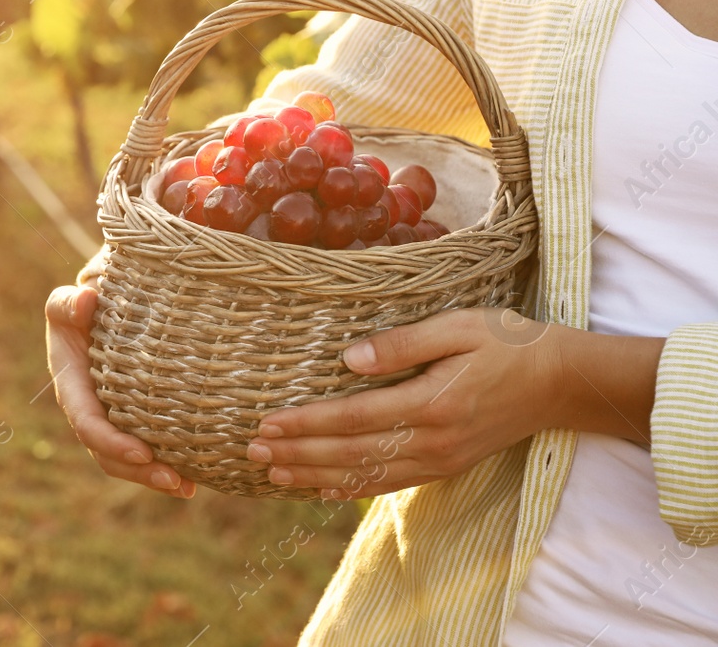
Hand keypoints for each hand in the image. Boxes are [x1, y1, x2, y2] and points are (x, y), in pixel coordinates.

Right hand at [45, 283, 195, 497]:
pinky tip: (194, 482)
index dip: (111, 442)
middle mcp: (88, 409)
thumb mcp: (70, 301)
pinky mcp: (132, 419)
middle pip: (107, 453)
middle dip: (137, 471)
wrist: (102, 308)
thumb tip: (87, 301)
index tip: (142, 452)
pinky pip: (146, 450)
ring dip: (153, 477)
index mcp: (70, 386)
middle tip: (173, 480)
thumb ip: (70, 304)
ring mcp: (110, 418)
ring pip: (126, 460)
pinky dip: (167, 467)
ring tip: (187, 488)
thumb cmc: (86, 303)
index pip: (87, 422)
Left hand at [247, 308, 561, 499]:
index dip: (307, 423)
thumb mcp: (459, 326)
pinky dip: (352, 488)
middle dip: (298, 454)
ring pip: (366, 475)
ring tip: (273, 473)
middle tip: (253, 450)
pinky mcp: (446, 465)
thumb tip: (348, 358)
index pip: (354, 418)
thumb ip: (403, 344)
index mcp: (432, 403)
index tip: (267, 422)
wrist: (561, 382)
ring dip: (316, 475)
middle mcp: (433, 440)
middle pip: (351, 453)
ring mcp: (440, 459)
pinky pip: (390, 483)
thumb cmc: (508, 343)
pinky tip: (322, 489)